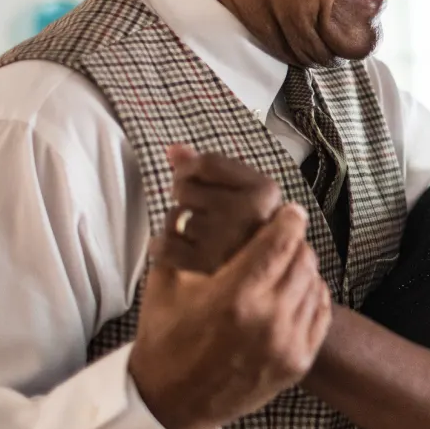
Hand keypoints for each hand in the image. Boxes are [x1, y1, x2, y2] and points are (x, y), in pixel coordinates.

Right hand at [129, 150, 331, 428]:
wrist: (171, 403)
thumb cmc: (165, 339)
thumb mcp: (165, 283)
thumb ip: (181, 236)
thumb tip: (189, 198)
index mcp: (235, 295)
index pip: (282, 241)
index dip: (289, 220)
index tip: (289, 211)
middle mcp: (268, 319)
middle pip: (303, 258)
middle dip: (294, 242)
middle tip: (282, 237)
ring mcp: (287, 344)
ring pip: (315, 284)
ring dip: (302, 268)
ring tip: (283, 265)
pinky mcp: (298, 363)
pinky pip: (320, 313)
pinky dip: (310, 296)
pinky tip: (292, 292)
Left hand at [156, 144, 283, 273]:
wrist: (267, 279)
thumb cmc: (251, 231)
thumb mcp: (244, 194)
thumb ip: (209, 168)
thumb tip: (172, 149)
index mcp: (265, 190)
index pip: (207, 162)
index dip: (188, 169)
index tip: (189, 180)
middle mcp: (250, 213)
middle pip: (185, 187)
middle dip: (184, 197)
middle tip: (199, 212)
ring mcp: (229, 240)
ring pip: (175, 216)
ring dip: (177, 224)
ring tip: (196, 235)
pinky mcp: (209, 266)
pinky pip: (165, 245)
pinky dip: (162, 247)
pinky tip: (177, 248)